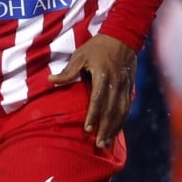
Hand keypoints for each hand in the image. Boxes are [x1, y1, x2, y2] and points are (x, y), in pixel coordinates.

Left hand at [47, 33, 137, 148]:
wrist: (122, 36)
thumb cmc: (97, 46)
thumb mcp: (80, 55)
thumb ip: (68, 71)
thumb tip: (50, 80)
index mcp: (103, 75)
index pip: (98, 100)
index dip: (93, 115)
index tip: (88, 129)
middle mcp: (116, 83)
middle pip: (112, 110)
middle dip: (106, 129)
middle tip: (99, 144)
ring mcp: (125, 86)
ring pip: (122, 112)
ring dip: (115, 129)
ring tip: (107, 143)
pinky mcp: (130, 87)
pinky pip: (127, 107)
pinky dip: (122, 120)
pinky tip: (116, 130)